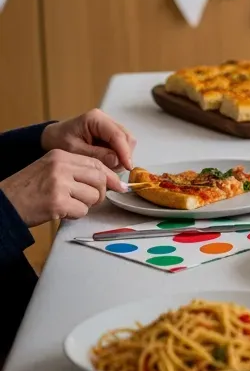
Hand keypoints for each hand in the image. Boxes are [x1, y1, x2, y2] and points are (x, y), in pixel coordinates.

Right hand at [0, 149, 125, 224]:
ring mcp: (59, 184)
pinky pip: (82, 210)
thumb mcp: (49, 169)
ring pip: (93, 196)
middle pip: (99, 178)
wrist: (3, 204)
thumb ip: (75, 171)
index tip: (117, 185)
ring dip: (85, 205)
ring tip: (68, 205)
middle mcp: (61, 166)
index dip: (109, 176)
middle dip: (99, 192)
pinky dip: (75, 215)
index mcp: (60, 155)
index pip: (95, 163)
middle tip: (89, 200)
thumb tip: (107, 180)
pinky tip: (62, 212)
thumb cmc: (26, 189)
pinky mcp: (57, 202)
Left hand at [41, 108, 136, 170]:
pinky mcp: (109, 134)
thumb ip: (96, 155)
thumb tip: (117, 161)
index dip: (125, 152)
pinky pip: (121, 145)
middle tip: (114, 169)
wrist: (50, 138)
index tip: (128, 166)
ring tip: (108, 166)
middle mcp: (106, 120)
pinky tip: (107, 162)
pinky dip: (117, 155)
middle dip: (124, 154)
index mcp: (96, 119)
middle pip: (126, 137)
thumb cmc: (58, 141)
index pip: (117, 135)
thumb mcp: (74, 150)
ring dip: (121, 156)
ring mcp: (109, 126)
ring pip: (126, 142)